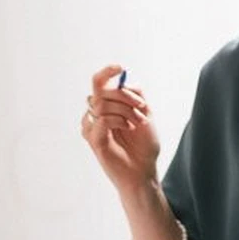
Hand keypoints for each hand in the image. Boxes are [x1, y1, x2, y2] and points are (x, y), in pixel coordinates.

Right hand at [80, 64, 159, 193]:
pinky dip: (118, 120)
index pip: (98, 82)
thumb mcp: (146, 113)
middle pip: (101, 90)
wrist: (145, 171)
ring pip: (102, 104)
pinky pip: (101, 120)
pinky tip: (128, 127)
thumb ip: (135, 95)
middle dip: (124, 95)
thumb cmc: (144, 145)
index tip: (120, 68)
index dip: (106, 72)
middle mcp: (95, 115)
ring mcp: (92, 128)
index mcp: (107, 107)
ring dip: (125, 110)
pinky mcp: (93, 141)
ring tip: (138, 122)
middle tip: (142, 107)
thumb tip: (123, 82)